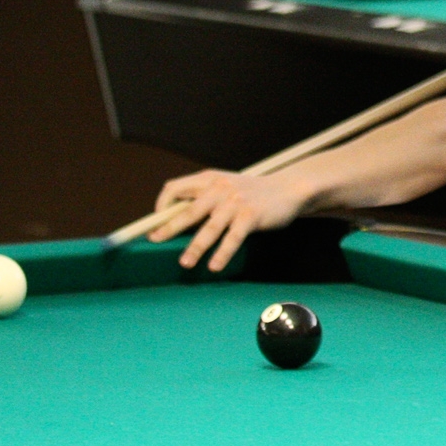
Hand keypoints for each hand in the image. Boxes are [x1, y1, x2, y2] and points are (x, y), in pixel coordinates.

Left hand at [147, 170, 308, 273]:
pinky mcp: (251, 216)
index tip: (157, 220)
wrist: (289, 188)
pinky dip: (222, 253)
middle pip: (189, 210)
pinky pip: (232, 238)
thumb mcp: (226, 186)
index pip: (176, 187)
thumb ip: (204, 198)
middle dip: (170, 228)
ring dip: (195, 247)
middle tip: (155, 241)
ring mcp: (236, 202)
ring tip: (185, 263)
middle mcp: (221, 188)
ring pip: (209, 228)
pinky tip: (215, 266)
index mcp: (210, 179)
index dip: (163, 203)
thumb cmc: (253, 192)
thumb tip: (172, 221)